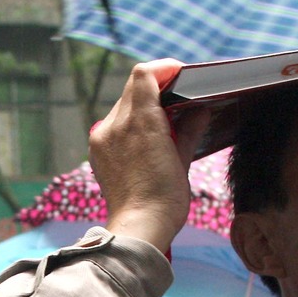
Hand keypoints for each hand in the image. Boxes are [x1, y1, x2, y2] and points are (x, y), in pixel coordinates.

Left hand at [89, 60, 210, 254]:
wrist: (139, 227)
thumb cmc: (165, 200)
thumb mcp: (184, 161)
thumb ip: (189, 130)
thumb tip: (199, 111)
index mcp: (140, 122)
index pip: (144, 75)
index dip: (163, 69)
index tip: (179, 73)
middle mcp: (116, 124)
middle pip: (133, 88)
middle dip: (155, 88)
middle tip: (176, 97)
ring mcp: (103, 137)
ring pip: (123, 106)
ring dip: (142, 107)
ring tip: (162, 122)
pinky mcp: (98, 150)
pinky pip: (113, 124)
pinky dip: (129, 124)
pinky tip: (145, 140)